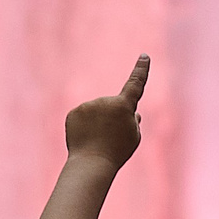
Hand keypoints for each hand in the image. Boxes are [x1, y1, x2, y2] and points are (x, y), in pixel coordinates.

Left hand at [63, 54, 147, 168]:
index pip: (135, 84)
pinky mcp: (74, 112)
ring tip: (98, 141)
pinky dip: (84, 126)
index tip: (144, 56)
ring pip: (96, 112)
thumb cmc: (117, 151)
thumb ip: (133, 121)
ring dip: (97, 123)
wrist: (91, 162)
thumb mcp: (133, 137)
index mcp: (124, 106)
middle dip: (112, 118)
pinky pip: (82, 117)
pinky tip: (86, 139)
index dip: (141, 70)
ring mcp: (88, 105)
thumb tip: (133, 112)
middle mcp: (105, 101)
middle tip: (111, 138)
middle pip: (112, 106)